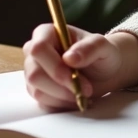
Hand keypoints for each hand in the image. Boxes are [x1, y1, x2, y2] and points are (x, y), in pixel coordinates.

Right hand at [22, 24, 137, 110]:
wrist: (105, 72)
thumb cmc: (102, 54)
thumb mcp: (102, 47)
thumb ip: (89, 48)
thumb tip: (69, 58)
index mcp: (46, 33)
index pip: (38, 49)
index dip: (54, 66)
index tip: (75, 77)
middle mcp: (34, 52)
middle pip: (34, 74)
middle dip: (62, 86)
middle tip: (86, 89)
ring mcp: (33, 71)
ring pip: (37, 91)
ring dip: (63, 97)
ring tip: (83, 93)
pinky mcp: (36, 89)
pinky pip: (43, 103)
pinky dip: (62, 104)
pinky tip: (76, 98)